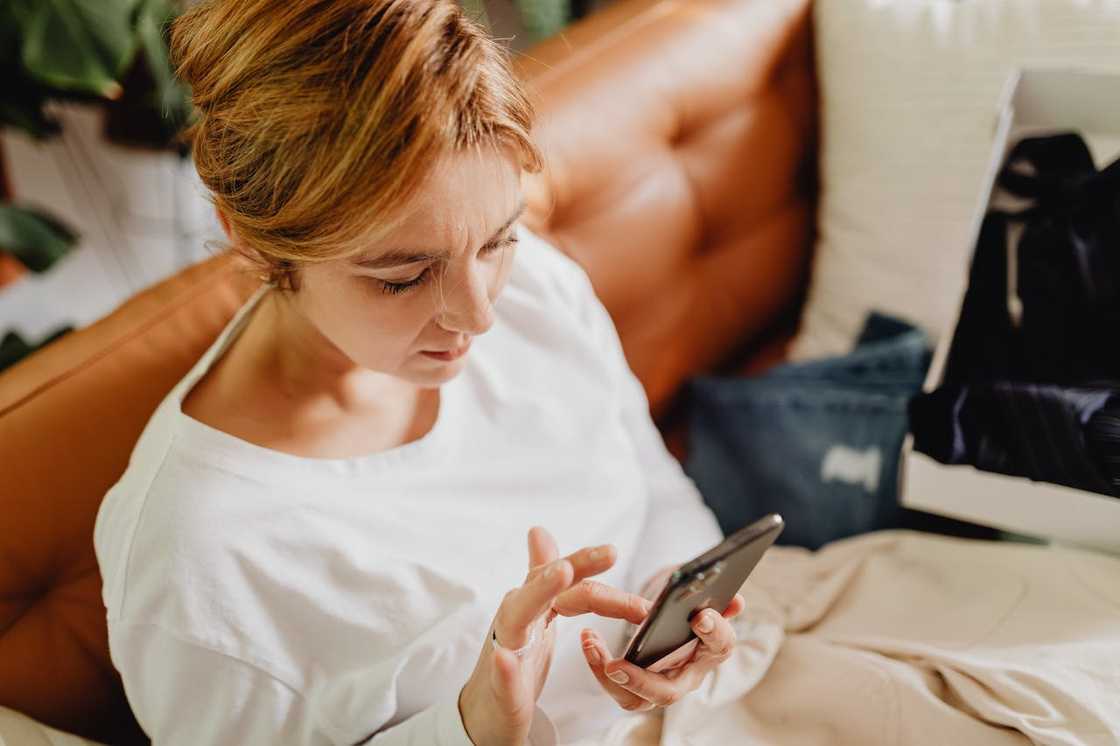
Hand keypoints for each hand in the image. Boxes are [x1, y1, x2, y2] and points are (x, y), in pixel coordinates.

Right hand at [458, 527, 651, 745]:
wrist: (488, 707)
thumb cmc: (517, 656)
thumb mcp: (536, 613)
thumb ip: (542, 574)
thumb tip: (539, 531)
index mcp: (531, 602)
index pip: (561, 576)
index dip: (587, 564)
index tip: (613, 552)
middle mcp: (515, 618)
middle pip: (542, 587)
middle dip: (566, 570)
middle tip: (593, 554)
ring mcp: (504, 649)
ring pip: (517, 616)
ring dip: (538, 593)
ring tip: (560, 573)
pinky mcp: (500, 686)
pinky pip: (501, 674)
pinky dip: (503, 666)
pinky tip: (504, 658)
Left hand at [579, 578, 745, 712]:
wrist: (674, 633)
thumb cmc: (687, 615)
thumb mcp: (700, 602)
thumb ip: (715, 600)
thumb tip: (737, 601)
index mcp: (711, 650)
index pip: (720, 646)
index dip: (714, 632)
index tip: (700, 617)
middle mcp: (688, 676)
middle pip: (669, 691)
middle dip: (641, 681)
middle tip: (616, 666)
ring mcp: (662, 687)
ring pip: (637, 700)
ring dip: (611, 679)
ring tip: (594, 650)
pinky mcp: (639, 691)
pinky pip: (618, 690)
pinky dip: (599, 667)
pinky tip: (590, 641)